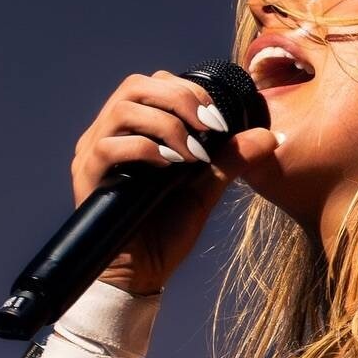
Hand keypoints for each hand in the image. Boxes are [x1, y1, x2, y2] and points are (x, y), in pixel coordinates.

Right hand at [71, 69, 282, 294]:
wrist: (142, 274)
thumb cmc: (166, 232)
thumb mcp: (205, 190)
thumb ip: (231, 159)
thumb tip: (270, 136)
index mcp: (134, 129)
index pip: (155, 83)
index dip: (189, 91)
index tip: (218, 120)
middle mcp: (109, 133)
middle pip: (136, 86)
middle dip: (179, 99)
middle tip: (208, 127)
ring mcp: (94, 152)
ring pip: (123, 109)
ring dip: (166, 124)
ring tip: (192, 154)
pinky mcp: (87, 176)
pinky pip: (109, 146)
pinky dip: (145, 149)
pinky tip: (169, 167)